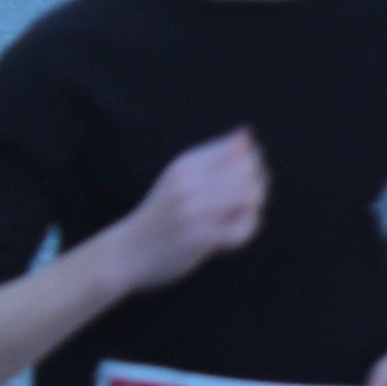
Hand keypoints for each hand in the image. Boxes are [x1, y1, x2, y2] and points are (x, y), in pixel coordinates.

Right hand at [104, 128, 266, 292]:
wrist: (127, 252)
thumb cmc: (162, 214)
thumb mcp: (180, 178)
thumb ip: (214, 158)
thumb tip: (247, 133)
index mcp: (185, 163)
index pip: (238, 149)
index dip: (255, 163)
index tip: (249, 180)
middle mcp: (189, 182)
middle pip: (247, 172)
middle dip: (260, 187)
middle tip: (249, 205)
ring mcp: (193, 209)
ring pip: (249, 199)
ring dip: (253, 211)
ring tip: (241, 220)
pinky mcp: (198, 237)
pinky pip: (240, 230)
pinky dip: (245, 232)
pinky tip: (233, 237)